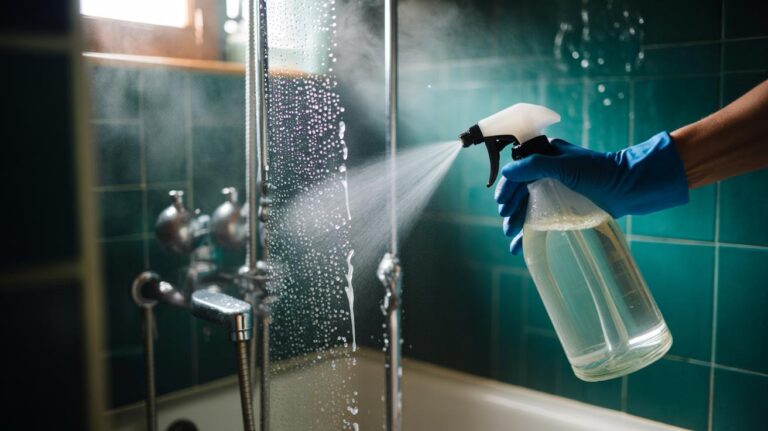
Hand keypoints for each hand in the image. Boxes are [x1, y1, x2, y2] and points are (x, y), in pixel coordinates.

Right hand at [494, 132, 689, 254]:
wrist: (629, 188)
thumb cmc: (598, 172)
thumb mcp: (564, 165)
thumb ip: (534, 166)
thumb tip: (507, 172)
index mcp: (546, 157)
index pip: (518, 173)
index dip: (507, 188)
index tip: (502, 204)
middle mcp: (548, 173)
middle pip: (521, 193)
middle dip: (511, 210)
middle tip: (508, 226)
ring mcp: (556, 193)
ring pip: (529, 208)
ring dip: (518, 223)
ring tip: (512, 237)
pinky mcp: (565, 210)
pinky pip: (542, 221)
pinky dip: (531, 234)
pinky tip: (521, 246)